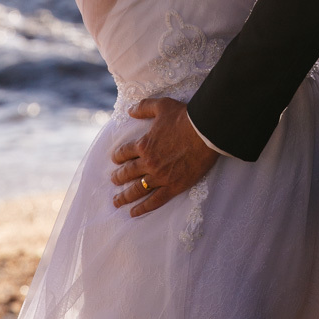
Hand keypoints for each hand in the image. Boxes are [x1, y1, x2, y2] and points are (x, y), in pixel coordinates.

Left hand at [111, 98, 218, 215]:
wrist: (205, 132)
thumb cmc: (184, 117)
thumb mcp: (161, 105)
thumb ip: (143, 107)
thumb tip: (129, 111)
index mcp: (144, 144)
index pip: (124, 153)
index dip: (118, 157)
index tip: (115, 161)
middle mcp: (148, 163)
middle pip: (128, 173)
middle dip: (118, 178)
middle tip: (113, 181)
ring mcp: (160, 177)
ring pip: (137, 190)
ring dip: (125, 196)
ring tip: (117, 202)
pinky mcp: (173, 187)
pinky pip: (155, 200)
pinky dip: (143, 208)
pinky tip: (134, 213)